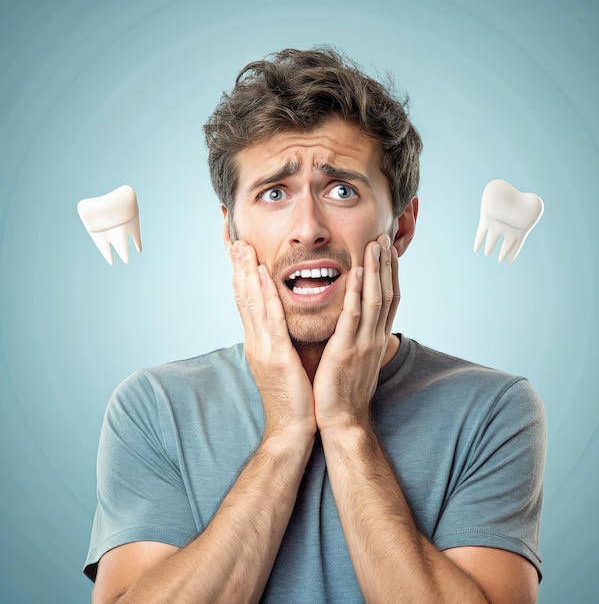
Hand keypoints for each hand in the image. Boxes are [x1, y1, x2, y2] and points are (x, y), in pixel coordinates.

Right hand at [229, 241, 315, 439]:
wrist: (290, 430)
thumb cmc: (292, 398)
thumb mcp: (282, 364)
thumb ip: (279, 342)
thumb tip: (282, 325)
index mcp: (258, 343)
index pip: (247, 303)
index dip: (242, 277)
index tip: (240, 254)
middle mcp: (256, 341)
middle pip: (243, 297)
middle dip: (239, 268)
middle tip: (235, 239)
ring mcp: (263, 348)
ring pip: (252, 302)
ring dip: (246, 272)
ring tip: (242, 247)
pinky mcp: (276, 356)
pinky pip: (271, 319)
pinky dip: (265, 294)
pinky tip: (261, 276)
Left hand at [313, 235, 398, 431]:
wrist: (343, 421)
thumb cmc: (346, 391)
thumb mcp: (358, 360)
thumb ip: (361, 338)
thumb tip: (361, 324)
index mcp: (376, 339)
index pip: (389, 299)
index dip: (390, 273)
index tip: (388, 251)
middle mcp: (375, 337)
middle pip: (387, 293)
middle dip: (386, 264)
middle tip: (383, 237)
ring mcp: (363, 343)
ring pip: (375, 299)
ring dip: (376, 269)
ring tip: (374, 244)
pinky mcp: (346, 350)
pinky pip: (353, 315)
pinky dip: (358, 291)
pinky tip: (357, 271)